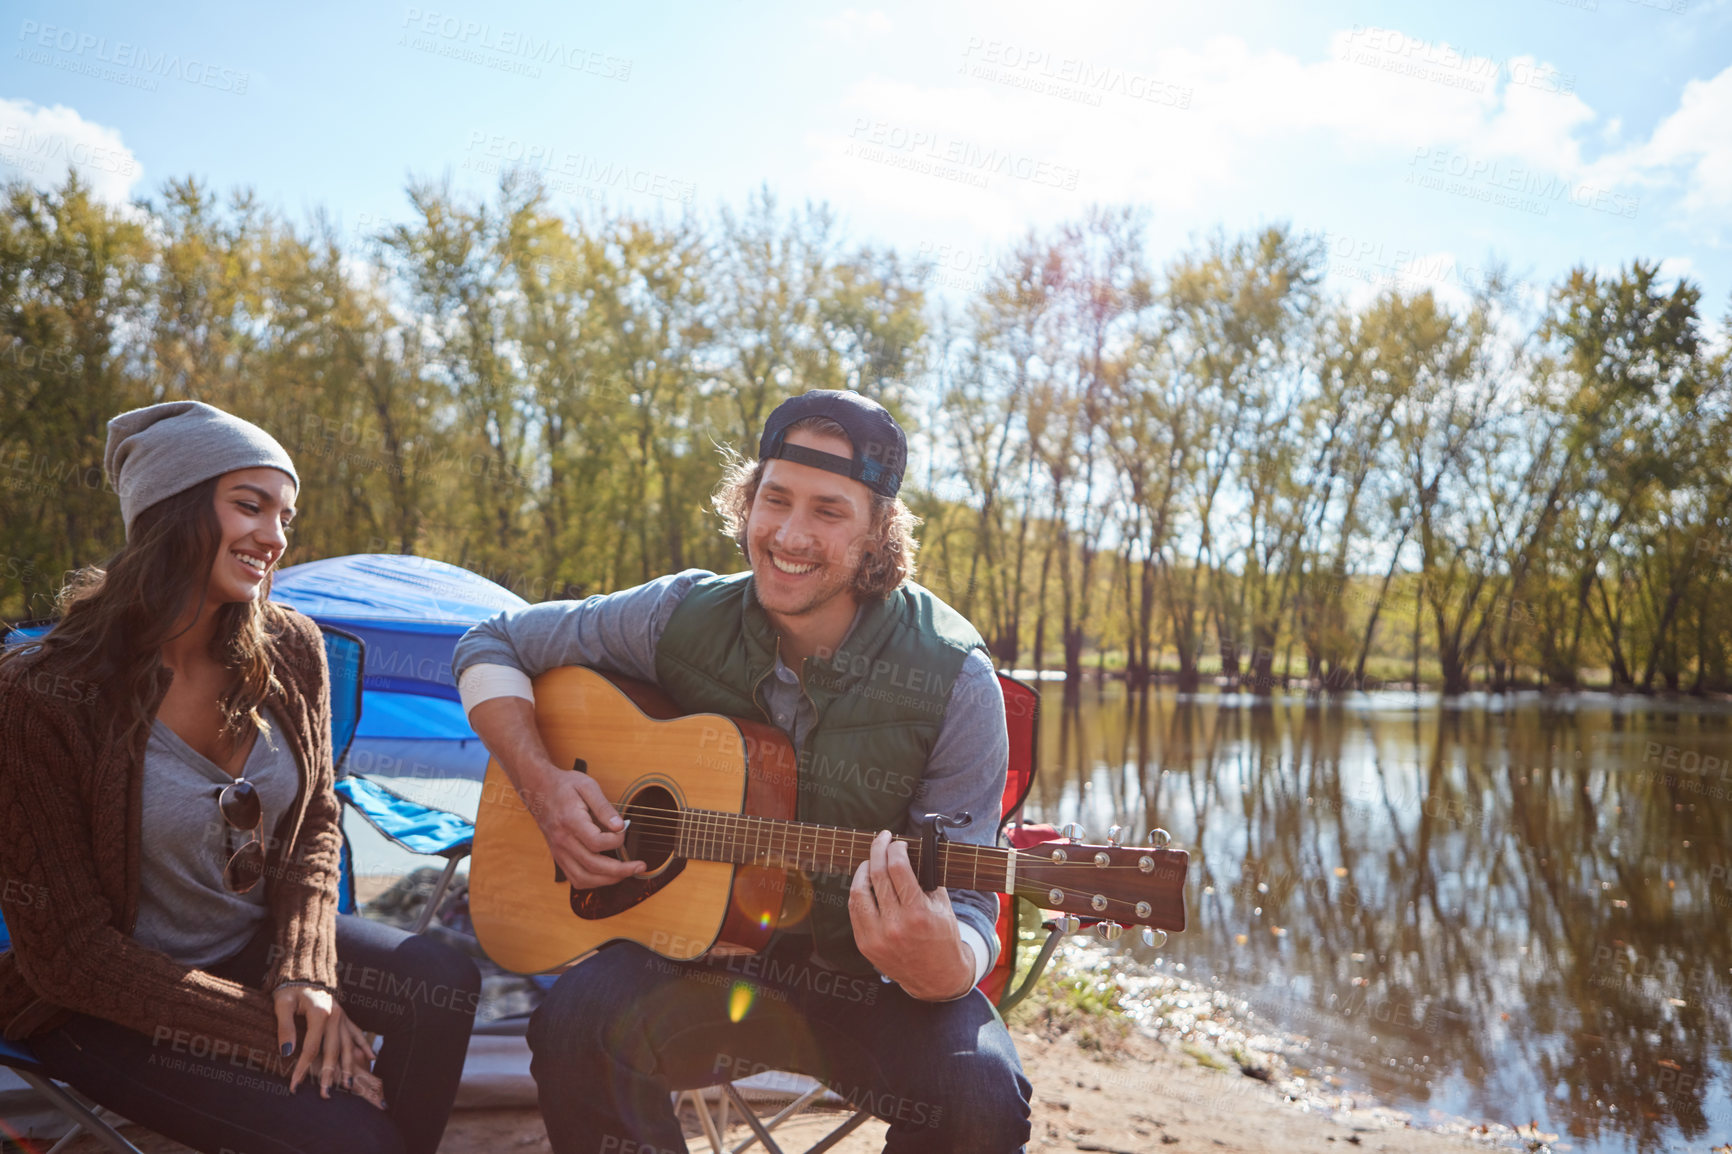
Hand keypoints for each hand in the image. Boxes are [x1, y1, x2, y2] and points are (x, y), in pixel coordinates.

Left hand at [273, 985, 379, 1105]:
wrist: (304, 971)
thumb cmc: (290, 988)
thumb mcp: (282, 1005)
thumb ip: (285, 1027)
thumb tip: (287, 1052)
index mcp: (320, 1014)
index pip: (311, 1049)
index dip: (302, 1069)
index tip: (293, 1086)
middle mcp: (335, 1016)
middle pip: (333, 1051)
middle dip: (328, 1074)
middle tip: (325, 1094)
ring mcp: (342, 1016)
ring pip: (347, 1045)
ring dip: (347, 1066)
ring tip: (347, 1085)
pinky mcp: (344, 1016)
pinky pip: (356, 1033)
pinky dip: (363, 1046)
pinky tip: (371, 1058)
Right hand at [467, 696, 640, 888]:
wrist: (539, 790)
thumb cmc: (565, 786)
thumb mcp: (587, 786)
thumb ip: (604, 807)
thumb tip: (620, 826)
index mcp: (570, 821)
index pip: (596, 842)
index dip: (616, 841)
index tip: (625, 830)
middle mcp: (562, 840)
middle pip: (592, 865)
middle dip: (620, 870)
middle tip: (639, 866)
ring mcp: (559, 851)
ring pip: (583, 878)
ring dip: (607, 880)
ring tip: (626, 873)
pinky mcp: (559, 857)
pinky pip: (575, 878)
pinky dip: (593, 882)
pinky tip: (607, 875)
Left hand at [848, 831, 975, 1000]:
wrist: (937, 977)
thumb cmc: (943, 936)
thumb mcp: (942, 905)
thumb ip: (926, 879)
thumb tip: (908, 851)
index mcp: (918, 913)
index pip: (898, 867)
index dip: (895, 848)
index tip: (898, 841)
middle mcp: (895, 925)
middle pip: (877, 874)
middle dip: (878, 849)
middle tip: (882, 838)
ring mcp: (877, 937)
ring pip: (858, 892)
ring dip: (863, 869)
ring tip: (871, 861)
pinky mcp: (866, 945)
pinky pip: (855, 910)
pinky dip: (859, 892)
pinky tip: (866, 883)